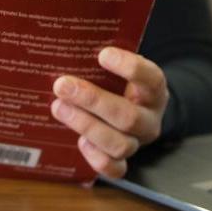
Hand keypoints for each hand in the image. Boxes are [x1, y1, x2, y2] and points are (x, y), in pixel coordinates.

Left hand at [50, 46, 168, 178]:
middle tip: (62, 85)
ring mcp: (138, 142)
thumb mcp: (117, 65)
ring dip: (85, 125)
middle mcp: (150, 118)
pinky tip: (79, 142)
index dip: (129, 67)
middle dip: (92, 101)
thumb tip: (66, 40)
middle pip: (128, 116)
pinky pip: (115, 170)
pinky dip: (95, 158)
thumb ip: (101, 57)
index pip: (151, 78)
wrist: (130, 107)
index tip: (102, 55)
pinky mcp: (124, 161)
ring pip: (120, 144)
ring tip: (58, 107)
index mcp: (153, 89)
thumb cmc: (116, 80)